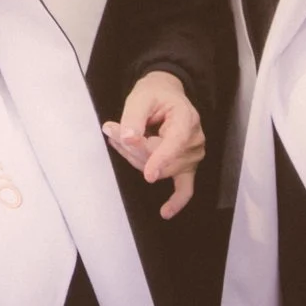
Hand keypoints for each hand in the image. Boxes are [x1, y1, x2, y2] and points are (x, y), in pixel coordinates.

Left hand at [104, 70, 204, 217]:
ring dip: (137, 160)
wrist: (166, 94)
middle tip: (111, 129)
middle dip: (133, 150)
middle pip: (161, 159)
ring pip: (160, 171)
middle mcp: (194, 140)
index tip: (148, 173)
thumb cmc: (155, 94)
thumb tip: (128, 138)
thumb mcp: (141, 96)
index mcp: (187, 119)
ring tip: (119, 140)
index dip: (160, 158)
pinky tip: (166, 211)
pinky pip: (185, 188)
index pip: (175, 143)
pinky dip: (176, 201)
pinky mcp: (187, 167)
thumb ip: (133, 117)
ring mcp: (192, 156)